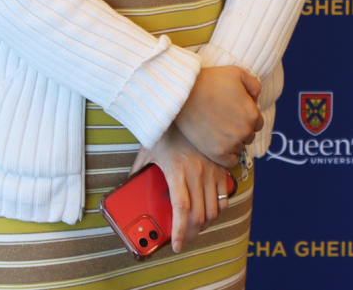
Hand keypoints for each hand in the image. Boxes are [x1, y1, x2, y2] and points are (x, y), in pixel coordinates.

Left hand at [131, 130, 233, 253]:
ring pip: (214, 209)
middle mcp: (196, 173)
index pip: (181, 209)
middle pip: (199, 214)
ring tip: (196, 228)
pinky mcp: (222, 167)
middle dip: (192, 233)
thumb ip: (138, 170)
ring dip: (205, 224)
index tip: (177, 245)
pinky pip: (224, 196)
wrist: (188, 107)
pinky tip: (210, 211)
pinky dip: (219, 209)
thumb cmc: (166, 130)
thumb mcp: (148, 150)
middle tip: (185, 239)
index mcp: (176, 171)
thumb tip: (128, 186)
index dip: (180, 231)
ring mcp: (211, 170)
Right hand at [173, 66, 262, 165]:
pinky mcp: (217, 153)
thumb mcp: (237, 73)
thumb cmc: (210, 81)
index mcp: (252, 114)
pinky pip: (230, 162)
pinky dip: (227, 156)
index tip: (234, 114)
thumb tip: (255, 99)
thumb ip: (254, 85)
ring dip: (232, 142)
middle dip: (240, 129)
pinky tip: (218, 146)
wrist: (185, 94)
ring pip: (239, 148)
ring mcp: (231, 144)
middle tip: (224, 121)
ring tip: (218, 131)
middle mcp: (245, 131)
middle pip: (248, 136)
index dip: (247, 118)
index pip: (257, 123)